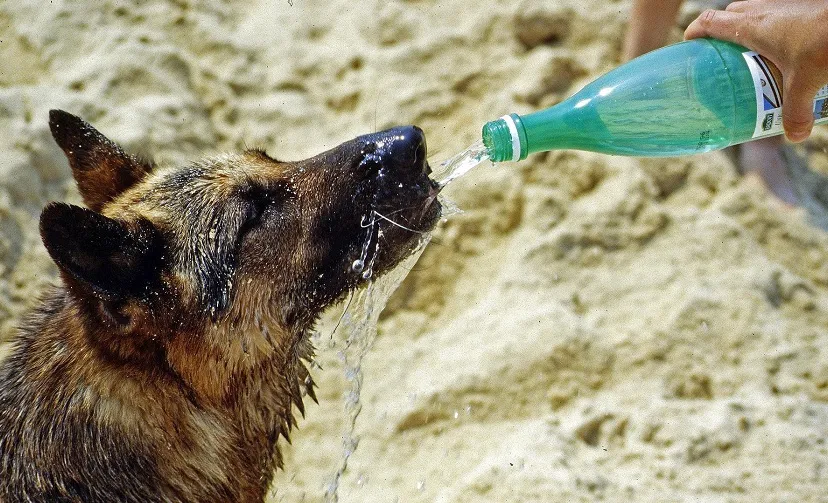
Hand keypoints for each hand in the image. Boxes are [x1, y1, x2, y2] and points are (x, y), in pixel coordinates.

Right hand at [685, 0, 827, 141]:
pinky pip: (772, 13)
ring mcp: (781, 5)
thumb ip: (795, 112)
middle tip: (720, 56)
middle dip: (719, 32)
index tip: (689, 46)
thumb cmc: (823, 43)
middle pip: (729, 15)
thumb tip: (792, 136)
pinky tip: (779, 47)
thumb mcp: (805, 83)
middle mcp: (762, 11)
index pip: (710, 21)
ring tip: (749, 54)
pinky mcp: (798, 7)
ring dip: (744, 28)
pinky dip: (768, 27)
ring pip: (751, 11)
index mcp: (751, 27)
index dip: (695, 32)